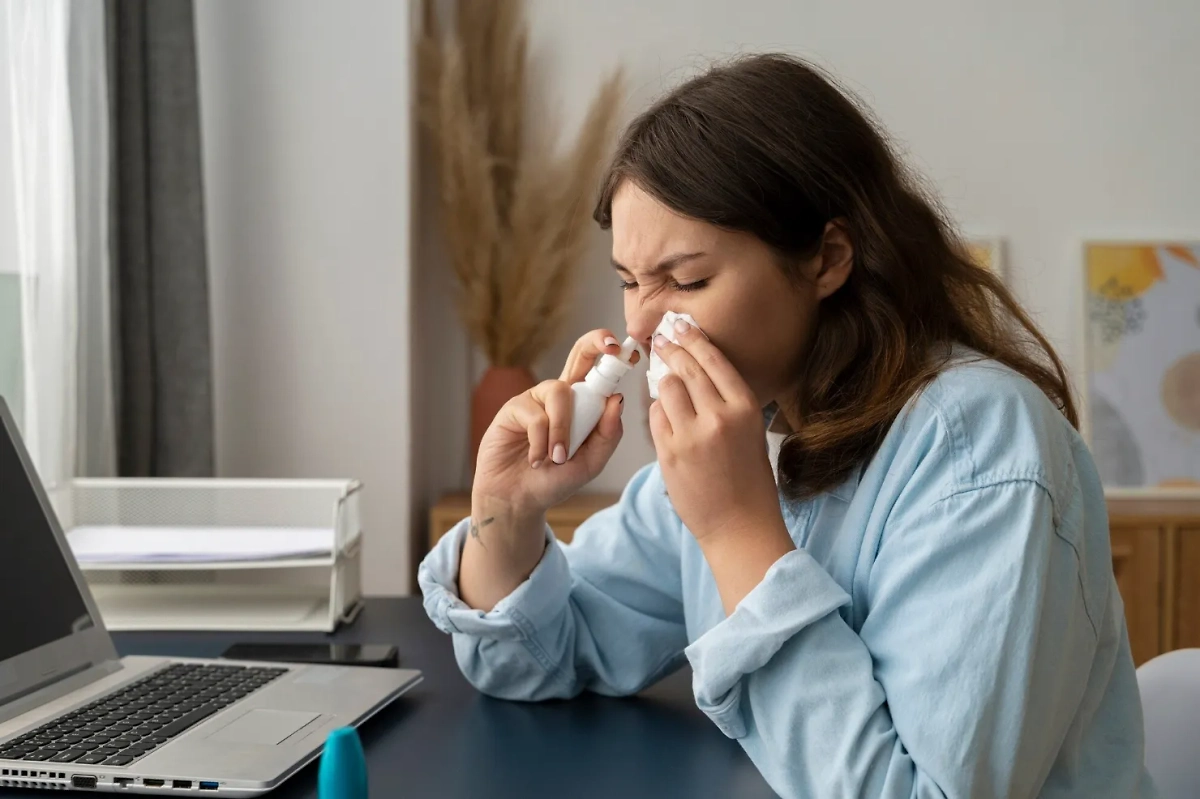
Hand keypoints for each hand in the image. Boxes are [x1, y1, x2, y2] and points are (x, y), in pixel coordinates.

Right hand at [473, 329, 638, 517]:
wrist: (520, 500)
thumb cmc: (554, 480)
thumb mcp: (591, 462)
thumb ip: (607, 435)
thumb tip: (617, 399)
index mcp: (583, 404)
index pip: (599, 371)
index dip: (612, 356)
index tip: (630, 351)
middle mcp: (560, 395)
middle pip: (579, 353)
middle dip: (595, 343)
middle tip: (610, 347)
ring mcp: (536, 398)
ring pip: (560, 394)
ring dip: (562, 430)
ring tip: (557, 458)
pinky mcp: (513, 408)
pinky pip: (536, 416)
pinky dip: (541, 443)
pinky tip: (536, 460)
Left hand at [648, 322, 784, 545]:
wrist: (739, 525)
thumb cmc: (749, 479)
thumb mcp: (750, 432)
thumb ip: (727, 402)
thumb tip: (698, 370)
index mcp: (745, 408)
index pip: (713, 360)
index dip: (693, 339)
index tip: (680, 326)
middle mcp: (718, 417)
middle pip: (686, 368)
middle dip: (671, 350)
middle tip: (661, 340)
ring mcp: (691, 435)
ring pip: (666, 388)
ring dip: (663, 382)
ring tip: (664, 382)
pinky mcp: (669, 452)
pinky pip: (655, 417)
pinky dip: (657, 412)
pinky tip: (662, 413)